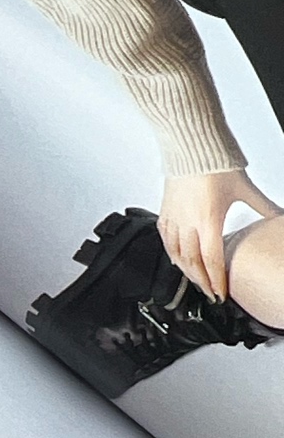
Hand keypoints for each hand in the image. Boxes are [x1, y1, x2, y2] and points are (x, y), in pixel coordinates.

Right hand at [157, 170, 280, 300]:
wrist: (191, 144)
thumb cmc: (214, 162)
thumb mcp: (244, 187)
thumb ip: (263, 206)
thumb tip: (279, 216)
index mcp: (209, 220)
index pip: (212, 260)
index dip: (216, 281)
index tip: (220, 294)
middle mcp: (188, 222)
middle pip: (192, 263)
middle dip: (201, 282)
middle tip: (209, 292)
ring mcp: (174, 217)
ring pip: (176, 254)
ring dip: (185, 271)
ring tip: (194, 280)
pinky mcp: (165, 210)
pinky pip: (165, 239)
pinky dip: (170, 252)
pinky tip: (175, 257)